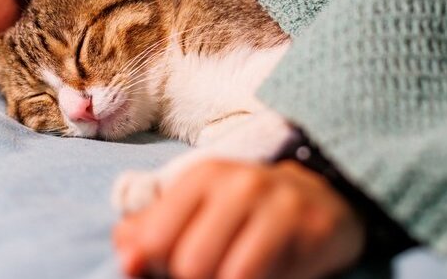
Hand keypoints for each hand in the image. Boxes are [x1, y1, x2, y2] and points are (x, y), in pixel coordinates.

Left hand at [112, 159, 364, 278]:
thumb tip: (127, 259)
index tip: (168, 272)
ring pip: (231, 276)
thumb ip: (149, 232)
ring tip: (232, 276)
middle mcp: (239, 184)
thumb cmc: (242, 213)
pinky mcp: (313, 229)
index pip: (154, 241)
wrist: (319, 198)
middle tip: (210, 274)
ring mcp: (279, 204)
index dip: (155, 270)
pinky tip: (266, 276)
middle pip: (191, 265)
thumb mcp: (193, 211)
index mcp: (201, 177)